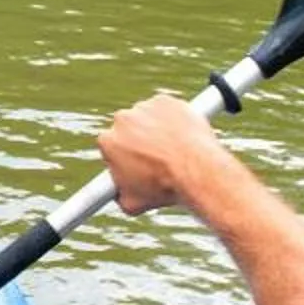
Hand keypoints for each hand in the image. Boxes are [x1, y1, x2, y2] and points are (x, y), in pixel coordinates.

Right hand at [94, 92, 237, 215]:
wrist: (195, 170)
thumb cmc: (163, 187)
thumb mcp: (133, 203)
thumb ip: (119, 196)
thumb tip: (119, 195)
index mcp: (108, 141)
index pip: (111, 145)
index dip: (124, 155)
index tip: (136, 161)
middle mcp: (122, 119)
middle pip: (128, 127)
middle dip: (138, 138)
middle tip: (156, 154)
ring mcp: (145, 107)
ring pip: (147, 116)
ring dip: (155, 127)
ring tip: (173, 146)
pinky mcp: (166, 100)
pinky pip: (166, 108)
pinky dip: (173, 117)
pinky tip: (181, 134)